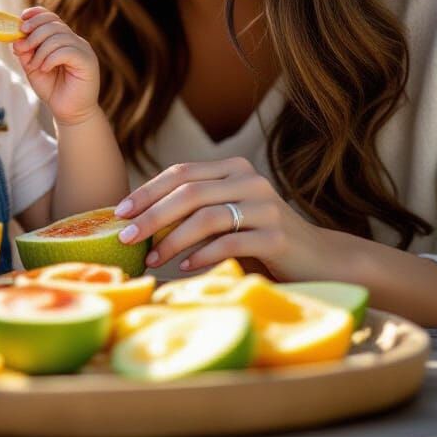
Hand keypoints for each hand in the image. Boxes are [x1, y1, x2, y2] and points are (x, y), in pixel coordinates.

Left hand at [12, 6, 100, 125]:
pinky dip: (50, 58)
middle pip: (53, 24)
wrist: (70, 113)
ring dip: (40, 50)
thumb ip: (26, 53)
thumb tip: (16, 39)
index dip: (36, 15)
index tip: (21, 22)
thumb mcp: (33, 68)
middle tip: (21, 48)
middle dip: (33, 34)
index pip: (51, 17)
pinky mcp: (88, 61)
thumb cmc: (53, 90)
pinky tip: (45, 69)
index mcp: (64, 39)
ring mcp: (83, 50)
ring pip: (58, 37)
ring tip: (34, 66)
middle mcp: (75, 41)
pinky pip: (66, 51)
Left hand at [113, 157, 337, 279]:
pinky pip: (231, 242)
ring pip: (206, 216)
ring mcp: (265, 205)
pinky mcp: (277, 235)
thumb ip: (193, 213)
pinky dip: (203, 255)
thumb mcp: (225, 219)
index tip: (118, 213)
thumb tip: (136, 224)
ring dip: (173, 240)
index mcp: (232, 169)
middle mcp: (249, 179)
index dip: (146, 191)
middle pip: (189, 192)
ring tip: (152, 260)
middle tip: (126, 237)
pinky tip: (185, 267)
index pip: (180, 173)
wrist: (318, 261)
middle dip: (151, 215)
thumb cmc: (259, 242)